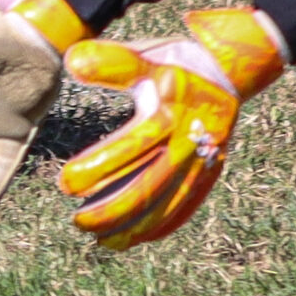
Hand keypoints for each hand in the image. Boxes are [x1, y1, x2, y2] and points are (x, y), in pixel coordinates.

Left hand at [57, 7, 285, 248]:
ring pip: (167, 204)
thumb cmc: (177, 62)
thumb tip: (72, 61)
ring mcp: (204, 161)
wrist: (229, 69)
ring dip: (134, 226)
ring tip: (101, 239)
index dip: (98, 169)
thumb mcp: (146, 55)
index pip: (131, 148)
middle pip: (148, 187)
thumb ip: (112, 62)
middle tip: (77, 221)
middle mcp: (190, 142)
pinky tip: (138, 238)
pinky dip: (162, 225)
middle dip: (111, 210)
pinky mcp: (211, 172)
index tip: (65, 184)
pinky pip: (187, 205)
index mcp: (171, 112)